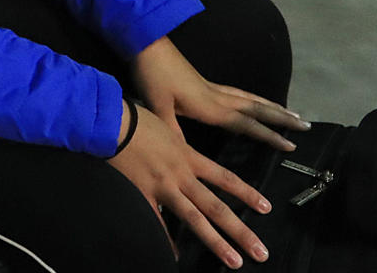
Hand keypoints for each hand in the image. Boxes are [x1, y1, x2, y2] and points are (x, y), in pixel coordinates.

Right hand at [108, 101, 270, 268]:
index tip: (265, 208)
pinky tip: (175, 256)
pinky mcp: (143, 194)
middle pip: (216, 207)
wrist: (111, 121)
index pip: (225, 178)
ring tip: (235, 260)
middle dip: (241, 231)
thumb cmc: (136, 117)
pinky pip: (157, 221)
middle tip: (260, 251)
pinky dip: (166, 240)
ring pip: (194, 218)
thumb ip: (177, 142)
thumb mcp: (166, 125)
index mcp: (187, 156)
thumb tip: (182, 148)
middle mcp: (181, 176)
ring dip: (216, 241)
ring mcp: (163, 188)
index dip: (247, 193)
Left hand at [132, 38, 309, 151]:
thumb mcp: (158, 106)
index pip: (247, 124)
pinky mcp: (205, 82)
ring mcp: (213, 87)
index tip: (291, 145)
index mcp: (210, 106)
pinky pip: (239, 93)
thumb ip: (172, 131)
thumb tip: (183, 156)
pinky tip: (255, 101)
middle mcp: (218, 96)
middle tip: (306, 125)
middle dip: (282, 118)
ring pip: (250, 99)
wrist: (146, 44)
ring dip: (272, 107)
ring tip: (292, 113)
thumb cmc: (152, 75)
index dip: (269, 135)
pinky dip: (254, 98)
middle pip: (257, 108)